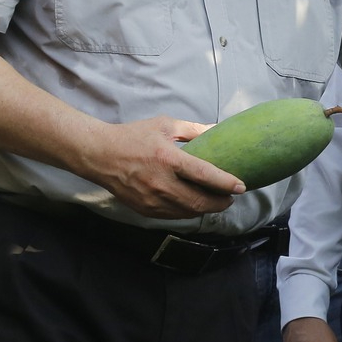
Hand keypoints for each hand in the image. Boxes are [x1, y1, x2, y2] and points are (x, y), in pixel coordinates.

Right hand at [85, 116, 246, 218]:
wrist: (99, 155)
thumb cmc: (133, 137)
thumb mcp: (165, 126)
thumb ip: (193, 130)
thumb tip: (218, 129)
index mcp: (168, 159)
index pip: (204, 175)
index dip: (226, 183)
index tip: (241, 186)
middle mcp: (161, 183)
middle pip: (199, 202)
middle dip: (220, 202)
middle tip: (231, 197)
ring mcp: (152, 200)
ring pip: (188, 213)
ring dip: (206, 209)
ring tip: (216, 201)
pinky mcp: (145, 210)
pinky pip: (173, 216)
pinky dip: (188, 212)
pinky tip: (194, 205)